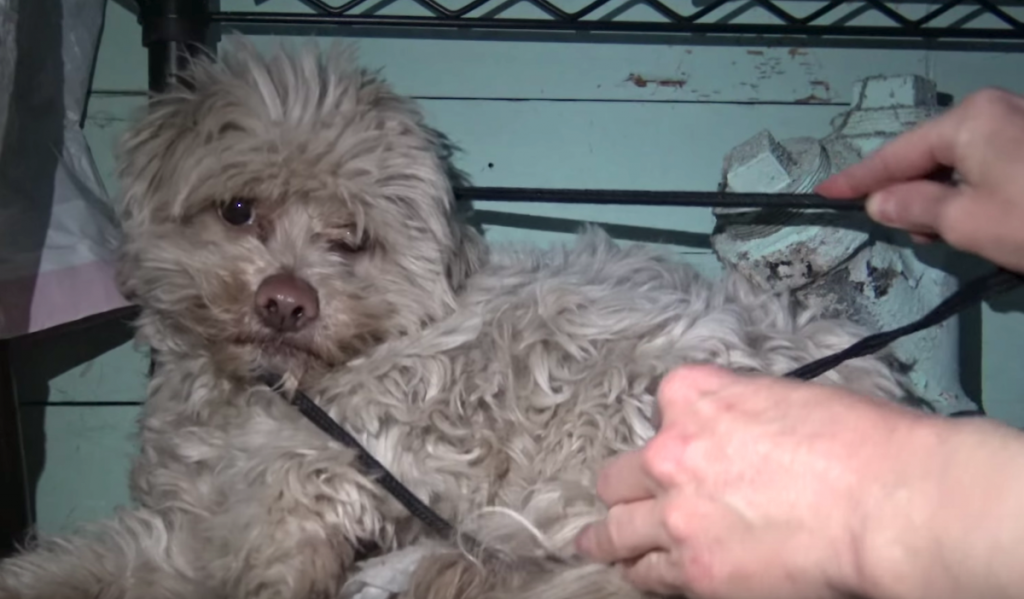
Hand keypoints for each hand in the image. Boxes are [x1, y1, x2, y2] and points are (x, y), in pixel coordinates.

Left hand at [574, 364, 945, 598]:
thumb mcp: (793, 397)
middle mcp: (671, 451)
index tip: (689, 440)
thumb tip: (750, 433)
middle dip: (625, 484)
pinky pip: (648, 575)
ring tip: (594, 544)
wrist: (886, 505)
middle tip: (622, 497)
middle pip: (620, 471)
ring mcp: (675, 514)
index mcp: (696, 395)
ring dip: (607, 537)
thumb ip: (748, 411)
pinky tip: (638, 575)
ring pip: (616, 530)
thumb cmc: (861, 444)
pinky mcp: (693, 570)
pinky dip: (644, 574)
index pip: (664, 403)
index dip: (679, 425)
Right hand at [816, 88, 1023, 272]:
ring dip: (941, 197)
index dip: (858, 179)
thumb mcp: (966, 222)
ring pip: (957, 162)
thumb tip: (878, 202)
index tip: (824, 192)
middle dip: (909, 193)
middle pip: (929, 156)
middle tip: (907, 232)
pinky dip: (968, 190)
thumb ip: (914, 208)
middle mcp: (992, 109)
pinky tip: (972, 217)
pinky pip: (984, 163)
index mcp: (968, 119)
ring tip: (942, 232)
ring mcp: (1018, 122)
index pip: (897, 154)